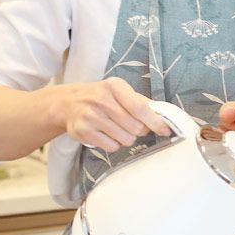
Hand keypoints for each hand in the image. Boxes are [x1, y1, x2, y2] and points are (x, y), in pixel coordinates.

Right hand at [55, 77, 170, 152]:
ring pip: (125, 139)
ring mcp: (90, 116)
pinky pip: (111, 147)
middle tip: (133, 126)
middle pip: (135, 127)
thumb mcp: (120, 91)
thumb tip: (162, 116)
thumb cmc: (102, 97)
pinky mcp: (83, 131)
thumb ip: (140, 101)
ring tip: (118, 128)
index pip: (140, 108)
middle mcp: (101, 100)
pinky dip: (114, 144)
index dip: (155, 122)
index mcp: (115, 87)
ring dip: (127, 138)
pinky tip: (107, 134)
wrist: (69, 102)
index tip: (166, 130)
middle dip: (140, 130)